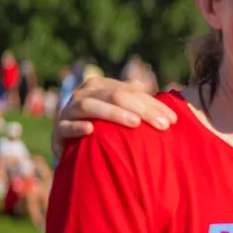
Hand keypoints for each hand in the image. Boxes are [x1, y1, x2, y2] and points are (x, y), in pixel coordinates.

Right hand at [52, 77, 178, 156]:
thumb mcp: (121, 111)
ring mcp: (68, 111)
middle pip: (115, 96)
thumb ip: (134, 99)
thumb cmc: (105, 128)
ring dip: (113, 113)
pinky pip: (66, 127)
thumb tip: (143, 85)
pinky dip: (78, 128)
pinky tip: (91, 131)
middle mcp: (83, 94)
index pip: (131, 92)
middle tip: (163, 125)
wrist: (73, 147)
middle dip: (142, 109)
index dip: (153, 105)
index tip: (174, 120)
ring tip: (135, 123)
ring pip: (90, 106)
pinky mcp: (58, 131)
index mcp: (100, 86)